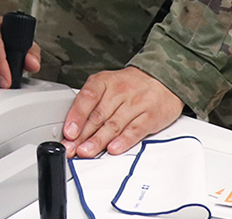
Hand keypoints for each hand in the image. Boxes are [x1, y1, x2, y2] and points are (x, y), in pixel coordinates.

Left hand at [62, 66, 182, 157]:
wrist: (163, 79)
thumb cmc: (130, 86)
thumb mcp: (108, 85)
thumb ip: (91, 104)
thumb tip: (73, 128)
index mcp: (105, 81)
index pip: (88, 97)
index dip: (77, 115)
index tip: (68, 132)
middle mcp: (120, 91)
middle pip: (98, 115)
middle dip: (82, 135)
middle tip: (71, 149)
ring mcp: (136, 104)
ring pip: (114, 124)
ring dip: (98, 141)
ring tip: (86, 152)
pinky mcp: (150, 116)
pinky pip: (135, 130)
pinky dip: (123, 141)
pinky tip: (113, 149)